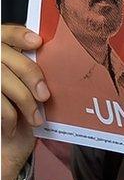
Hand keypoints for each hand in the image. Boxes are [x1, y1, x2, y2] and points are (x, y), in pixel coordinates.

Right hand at [1, 24, 47, 179]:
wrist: (2, 146)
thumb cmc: (18, 109)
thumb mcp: (27, 85)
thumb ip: (32, 67)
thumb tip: (61, 54)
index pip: (3, 32)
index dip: (18, 34)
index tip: (38, 42)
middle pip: (4, 56)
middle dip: (29, 74)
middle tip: (45, 95)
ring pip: (1, 80)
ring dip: (23, 101)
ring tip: (36, 118)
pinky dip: (8, 116)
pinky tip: (14, 127)